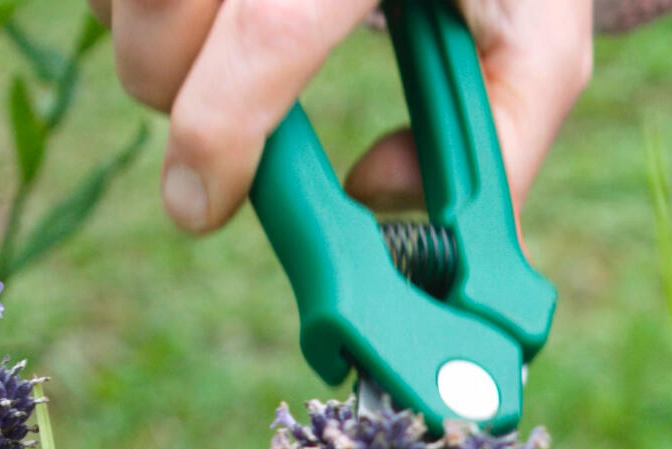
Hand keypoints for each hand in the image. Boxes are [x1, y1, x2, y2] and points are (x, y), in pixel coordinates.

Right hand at [88, 0, 593, 232]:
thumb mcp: (538, 38)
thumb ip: (495, 144)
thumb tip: (375, 200)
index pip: (272, 31)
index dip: (221, 134)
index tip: (201, 206)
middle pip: (161, 8)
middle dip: (171, 92)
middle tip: (224, 127)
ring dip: (150, 43)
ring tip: (224, 52)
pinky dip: (134, 6)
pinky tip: (203, 16)